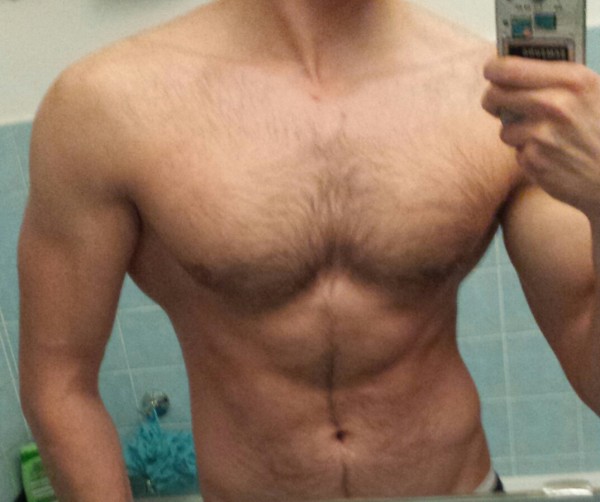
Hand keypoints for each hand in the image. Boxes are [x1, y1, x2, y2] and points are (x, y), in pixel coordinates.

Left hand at [482, 56, 599, 216]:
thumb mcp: (594, 92)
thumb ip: (559, 78)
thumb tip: (514, 67)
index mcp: (572, 79)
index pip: (510, 67)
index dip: (495, 68)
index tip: (491, 70)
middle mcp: (555, 104)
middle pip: (495, 96)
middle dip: (492, 99)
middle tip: (494, 102)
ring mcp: (542, 135)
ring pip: (505, 128)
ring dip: (517, 133)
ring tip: (545, 136)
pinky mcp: (534, 160)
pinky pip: (518, 153)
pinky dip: (530, 155)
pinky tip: (552, 155)